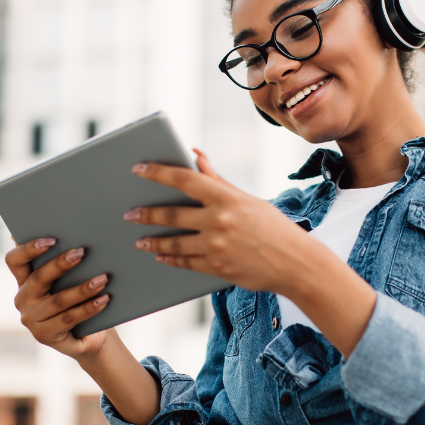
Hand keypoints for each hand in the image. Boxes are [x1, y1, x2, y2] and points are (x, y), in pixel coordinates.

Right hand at [6, 238, 116, 360]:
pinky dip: (88, 308)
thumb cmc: (78, 300)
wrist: (88, 337)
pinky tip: (103, 300)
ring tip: (103, 279)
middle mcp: (23, 299)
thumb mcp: (69, 280)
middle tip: (81, 252)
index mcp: (24, 280)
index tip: (51, 239)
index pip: (15, 261)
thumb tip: (73, 236)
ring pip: (58, 300)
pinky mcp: (44, 336)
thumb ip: (64, 262)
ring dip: (82, 289)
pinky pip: (68, 319)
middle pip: (39, 278)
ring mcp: (32, 320)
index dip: (28, 249)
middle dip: (61, 264)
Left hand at [126, 150, 318, 296]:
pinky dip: (170, 259)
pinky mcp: (217, 269)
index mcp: (227, 198)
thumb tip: (196, 156)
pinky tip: (160, 255)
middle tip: (129, 214)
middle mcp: (219, 221)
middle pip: (172, 215)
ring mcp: (217, 247)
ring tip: (140, 240)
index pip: (185, 179)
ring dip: (153, 240)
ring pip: (175, 243)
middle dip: (147, 214)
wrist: (295, 263)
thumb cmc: (273, 227)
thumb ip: (217, 181)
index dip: (158, 172)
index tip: (139, 168)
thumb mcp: (247, 200)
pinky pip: (186, 263)